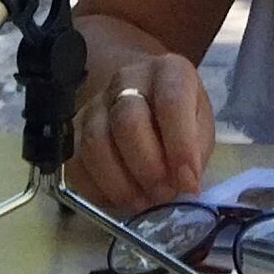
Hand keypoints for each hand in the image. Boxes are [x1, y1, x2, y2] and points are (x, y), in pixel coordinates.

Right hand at [65, 48, 213, 212]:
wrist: (143, 102)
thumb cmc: (179, 120)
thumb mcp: (201, 128)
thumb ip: (195, 151)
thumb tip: (183, 183)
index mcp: (169, 71)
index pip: (171, 101)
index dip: (181, 146)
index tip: (188, 182)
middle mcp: (127, 79)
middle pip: (127, 121)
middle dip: (148, 168)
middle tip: (163, 194)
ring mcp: (95, 103)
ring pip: (95, 143)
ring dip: (120, 183)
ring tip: (142, 202)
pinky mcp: (72, 130)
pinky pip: (75, 163)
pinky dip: (97, 190)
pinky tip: (118, 200)